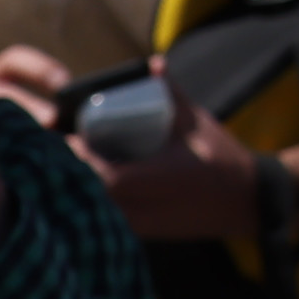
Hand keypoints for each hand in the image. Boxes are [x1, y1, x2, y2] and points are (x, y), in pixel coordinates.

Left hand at [46, 71, 271, 244]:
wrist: (244, 201)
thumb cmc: (221, 158)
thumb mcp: (195, 121)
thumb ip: (170, 92)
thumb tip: (153, 65)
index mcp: (145, 178)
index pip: (91, 170)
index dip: (68, 154)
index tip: (58, 135)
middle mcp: (134, 207)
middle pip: (80, 193)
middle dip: (64, 171)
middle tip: (54, 149)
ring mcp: (135, 224)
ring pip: (88, 211)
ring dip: (76, 189)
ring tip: (66, 167)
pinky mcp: (138, 234)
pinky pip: (103, 219)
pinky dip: (92, 203)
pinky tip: (87, 187)